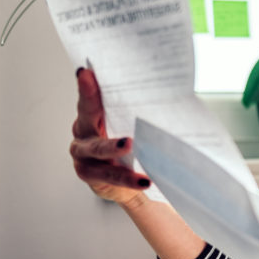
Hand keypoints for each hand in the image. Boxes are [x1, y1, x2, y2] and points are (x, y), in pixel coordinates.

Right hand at [69, 68, 150, 204]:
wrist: (128, 186)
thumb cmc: (132, 148)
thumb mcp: (132, 126)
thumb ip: (139, 111)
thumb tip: (176, 94)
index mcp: (92, 115)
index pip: (90, 97)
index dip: (87, 86)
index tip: (87, 72)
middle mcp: (83, 132)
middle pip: (86, 115)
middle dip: (91, 102)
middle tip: (100, 91)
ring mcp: (83, 155)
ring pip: (97, 149)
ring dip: (113, 146)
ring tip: (129, 144)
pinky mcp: (92, 176)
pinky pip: (110, 176)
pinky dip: (128, 178)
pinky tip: (143, 180)